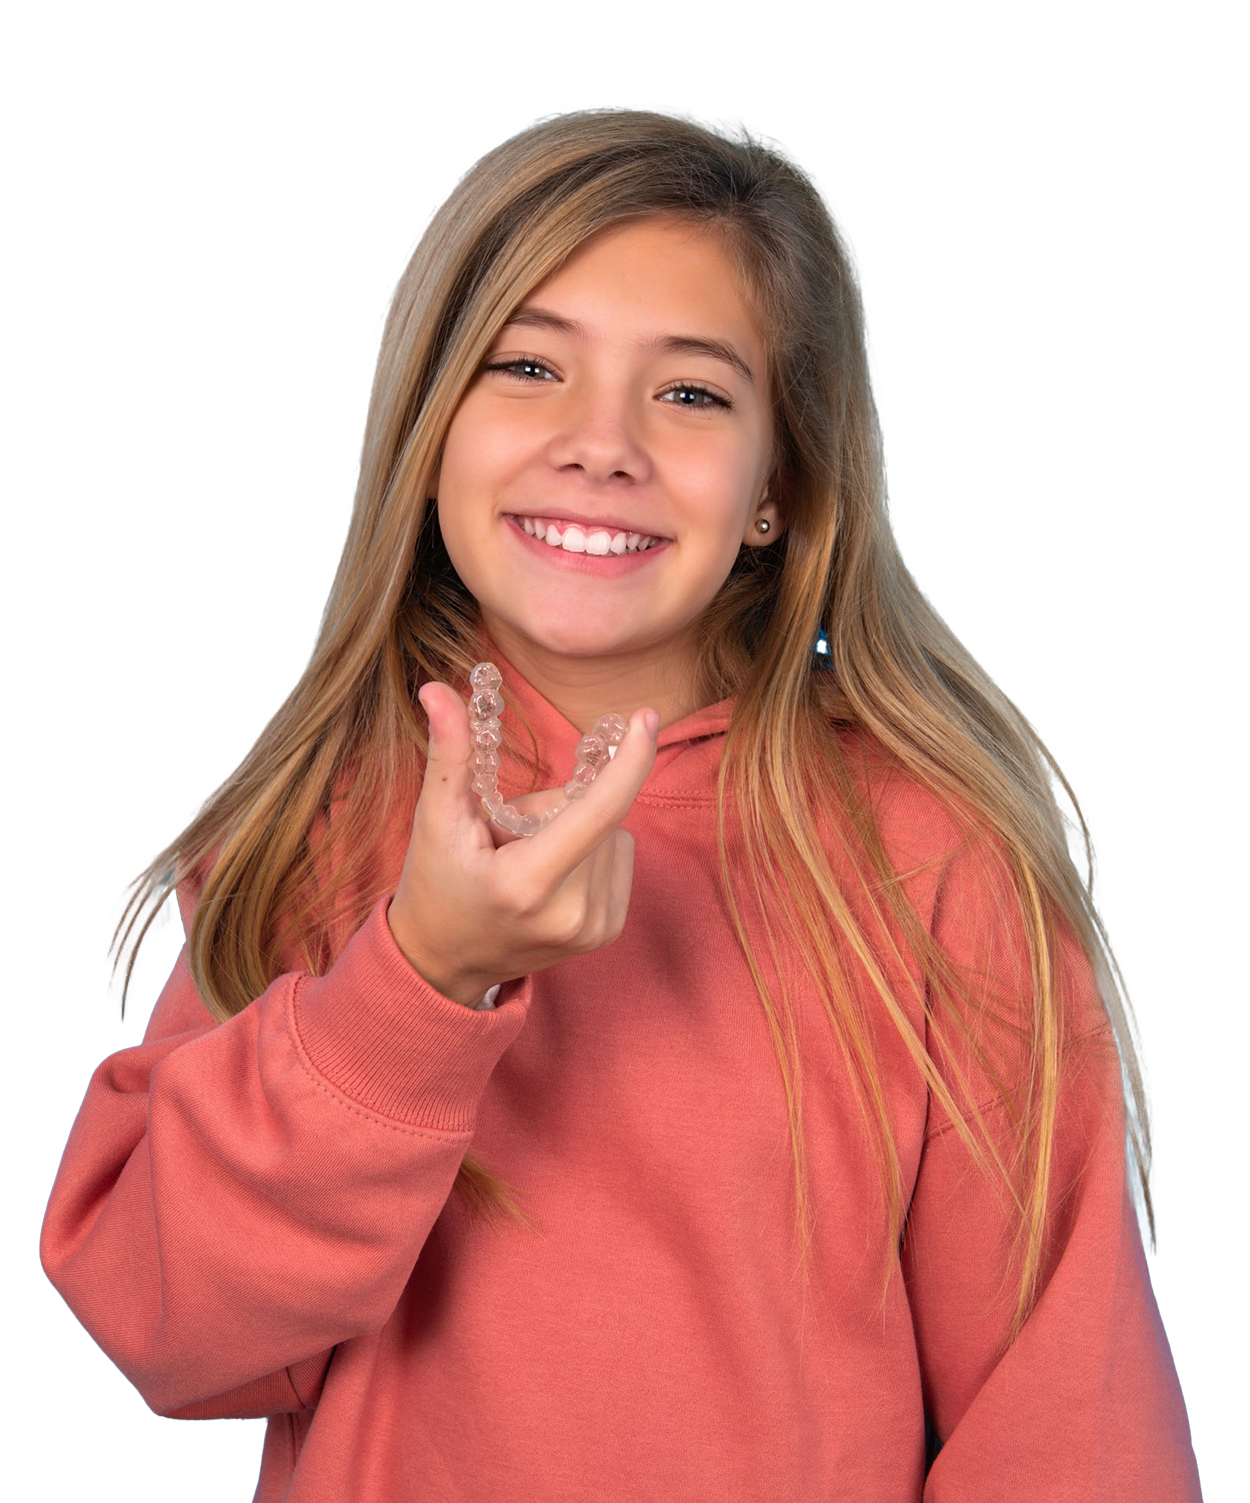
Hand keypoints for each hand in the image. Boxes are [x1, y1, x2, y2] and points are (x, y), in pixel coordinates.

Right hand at [386, 680, 659, 1006]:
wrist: (443, 961)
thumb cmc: (436, 884)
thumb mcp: (435, 819)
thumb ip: (448, 753)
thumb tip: (436, 688)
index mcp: (527, 884)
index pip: (597, 811)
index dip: (628, 761)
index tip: (645, 718)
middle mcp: (571, 913)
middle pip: (596, 813)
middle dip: (556, 806)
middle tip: (506, 840)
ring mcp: (594, 928)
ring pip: (613, 833)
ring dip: (573, 831)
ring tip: (523, 863)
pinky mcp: (607, 931)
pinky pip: (619, 856)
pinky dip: (589, 853)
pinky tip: (548, 879)